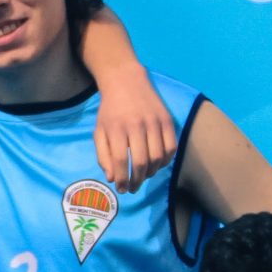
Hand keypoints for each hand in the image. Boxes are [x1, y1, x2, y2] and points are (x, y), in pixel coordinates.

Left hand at [91, 62, 176, 191]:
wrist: (126, 82)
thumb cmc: (110, 111)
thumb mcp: (99, 131)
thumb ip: (103, 155)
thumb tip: (112, 178)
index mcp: (116, 129)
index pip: (121, 161)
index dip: (122, 179)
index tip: (122, 189)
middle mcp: (137, 125)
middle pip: (142, 162)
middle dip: (138, 180)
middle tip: (134, 188)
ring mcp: (154, 122)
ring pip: (158, 157)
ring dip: (152, 173)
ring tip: (144, 176)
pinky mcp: (167, 120)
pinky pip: (171, 147)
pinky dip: (166, 160)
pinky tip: (157, 165)